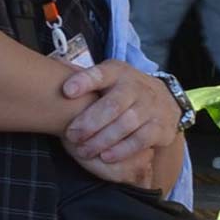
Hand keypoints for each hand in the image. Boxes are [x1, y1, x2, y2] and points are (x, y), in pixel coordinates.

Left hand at [62, 59, 180, 169]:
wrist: (164, 101)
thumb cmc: (123, 91)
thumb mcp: (107, 78)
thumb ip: (83, 75)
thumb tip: (55, 62)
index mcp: (118, 72)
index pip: (101, 73)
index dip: (84, 81)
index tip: (67, 91)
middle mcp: (136, 86)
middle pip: (113, 104)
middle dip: (90, 122)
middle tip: (72, 135)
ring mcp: (151, 106)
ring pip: (126, 124)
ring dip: (102, 140)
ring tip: (84, 150)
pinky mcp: (161, 126)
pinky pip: (141, 140)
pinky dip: (122, 150)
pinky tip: (106, 156)